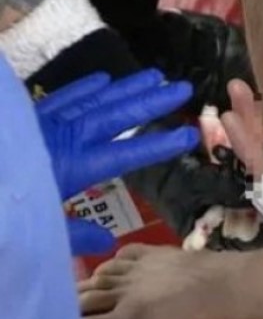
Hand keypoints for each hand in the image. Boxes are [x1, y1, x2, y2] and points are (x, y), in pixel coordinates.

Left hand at [36, 69, 199, 254]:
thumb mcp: (37, 228)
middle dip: (150, 101)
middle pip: (115, 115)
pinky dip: (82, 88)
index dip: (158, 144)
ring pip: (93, 99)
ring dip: (125, 88)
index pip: (125, 153)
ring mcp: (44, 123)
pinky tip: (101, 79)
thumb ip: (73, 235)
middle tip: (182, 87)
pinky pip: (60, 98)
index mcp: (71, 166)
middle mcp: (63, 138)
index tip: (188, 134)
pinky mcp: (27, 119)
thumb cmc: (6, 207)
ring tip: (155, 75)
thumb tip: (105, 243)